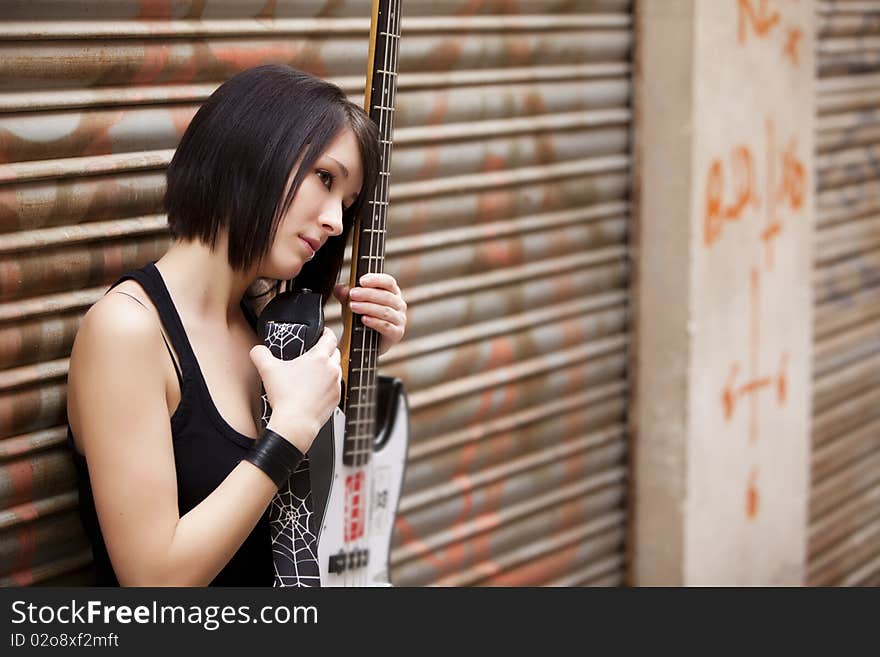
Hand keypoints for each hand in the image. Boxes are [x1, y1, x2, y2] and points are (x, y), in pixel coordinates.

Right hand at [248, 328, 340, 451]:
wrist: (295, 423)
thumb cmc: (286, 398)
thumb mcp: (267, 370)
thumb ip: (260, 353)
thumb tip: (257, 350)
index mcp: (319, 358)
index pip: (330, 337)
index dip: (326, 332)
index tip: (322, 332)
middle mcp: (332, 369)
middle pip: (335, 352)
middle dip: (326, 350)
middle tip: (314, 353)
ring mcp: (336, 384)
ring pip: (336, 369)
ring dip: (327, 368)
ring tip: (312, 373)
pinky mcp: (336, 398)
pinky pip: (335, 386)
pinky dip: (328, 384)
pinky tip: (314, 389)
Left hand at [334, 273, 406, 354]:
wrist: (362, 342)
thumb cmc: (361, 317)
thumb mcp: (351, 302)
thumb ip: (345, 294)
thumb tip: (341, 289)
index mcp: (392, 292)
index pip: (388, 281)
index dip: (376, 279)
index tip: (361, 281)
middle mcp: (399, 304)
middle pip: (386, 296)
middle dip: (367, 294)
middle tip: (352, 294)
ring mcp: (400, 319)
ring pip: (385, 311)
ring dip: (368, 307)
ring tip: (353, 306)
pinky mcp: (397, 333)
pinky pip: (386, 326)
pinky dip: (374, 322)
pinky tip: (364, 319)